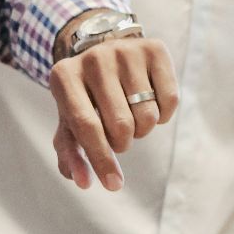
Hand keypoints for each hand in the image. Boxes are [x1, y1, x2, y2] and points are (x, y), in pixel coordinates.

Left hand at [47, 36, 177, 190]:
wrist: (104, 50)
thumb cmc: (85, 96)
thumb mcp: (70, 122)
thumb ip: (71, 153)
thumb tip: (84, 181)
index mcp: (64, 76)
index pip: (86, 126)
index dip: (101, 159)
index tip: (113, 185)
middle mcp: (94, 58)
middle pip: (121, 125)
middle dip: (123, 143)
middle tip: (118, 135)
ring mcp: (126, 50)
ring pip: (148, 116)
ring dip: (142, 130)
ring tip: (131, 116)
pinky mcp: (155, 49)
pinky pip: (170, 101)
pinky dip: (162, 115)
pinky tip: (149, 103)